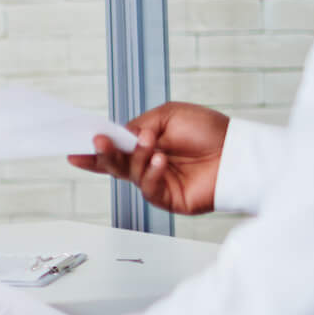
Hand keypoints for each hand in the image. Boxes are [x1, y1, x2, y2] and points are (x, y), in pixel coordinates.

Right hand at [68, 101, 229, 215]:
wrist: (238, 152)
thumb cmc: (210, 131)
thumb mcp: (169, 116)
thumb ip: (140, 124)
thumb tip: (120, 135)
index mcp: (146, 145)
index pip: (115, 149)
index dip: (94, 151)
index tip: (74, 148)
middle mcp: (148, 164)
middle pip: (115, 165)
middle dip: (104, 154)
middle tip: (98, 143)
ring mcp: (158, 182)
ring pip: (130, 175)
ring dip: (136, 158)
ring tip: (151, 144)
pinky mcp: (168, 199)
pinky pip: (149, 189)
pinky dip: (151, 174)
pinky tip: (161, 161)